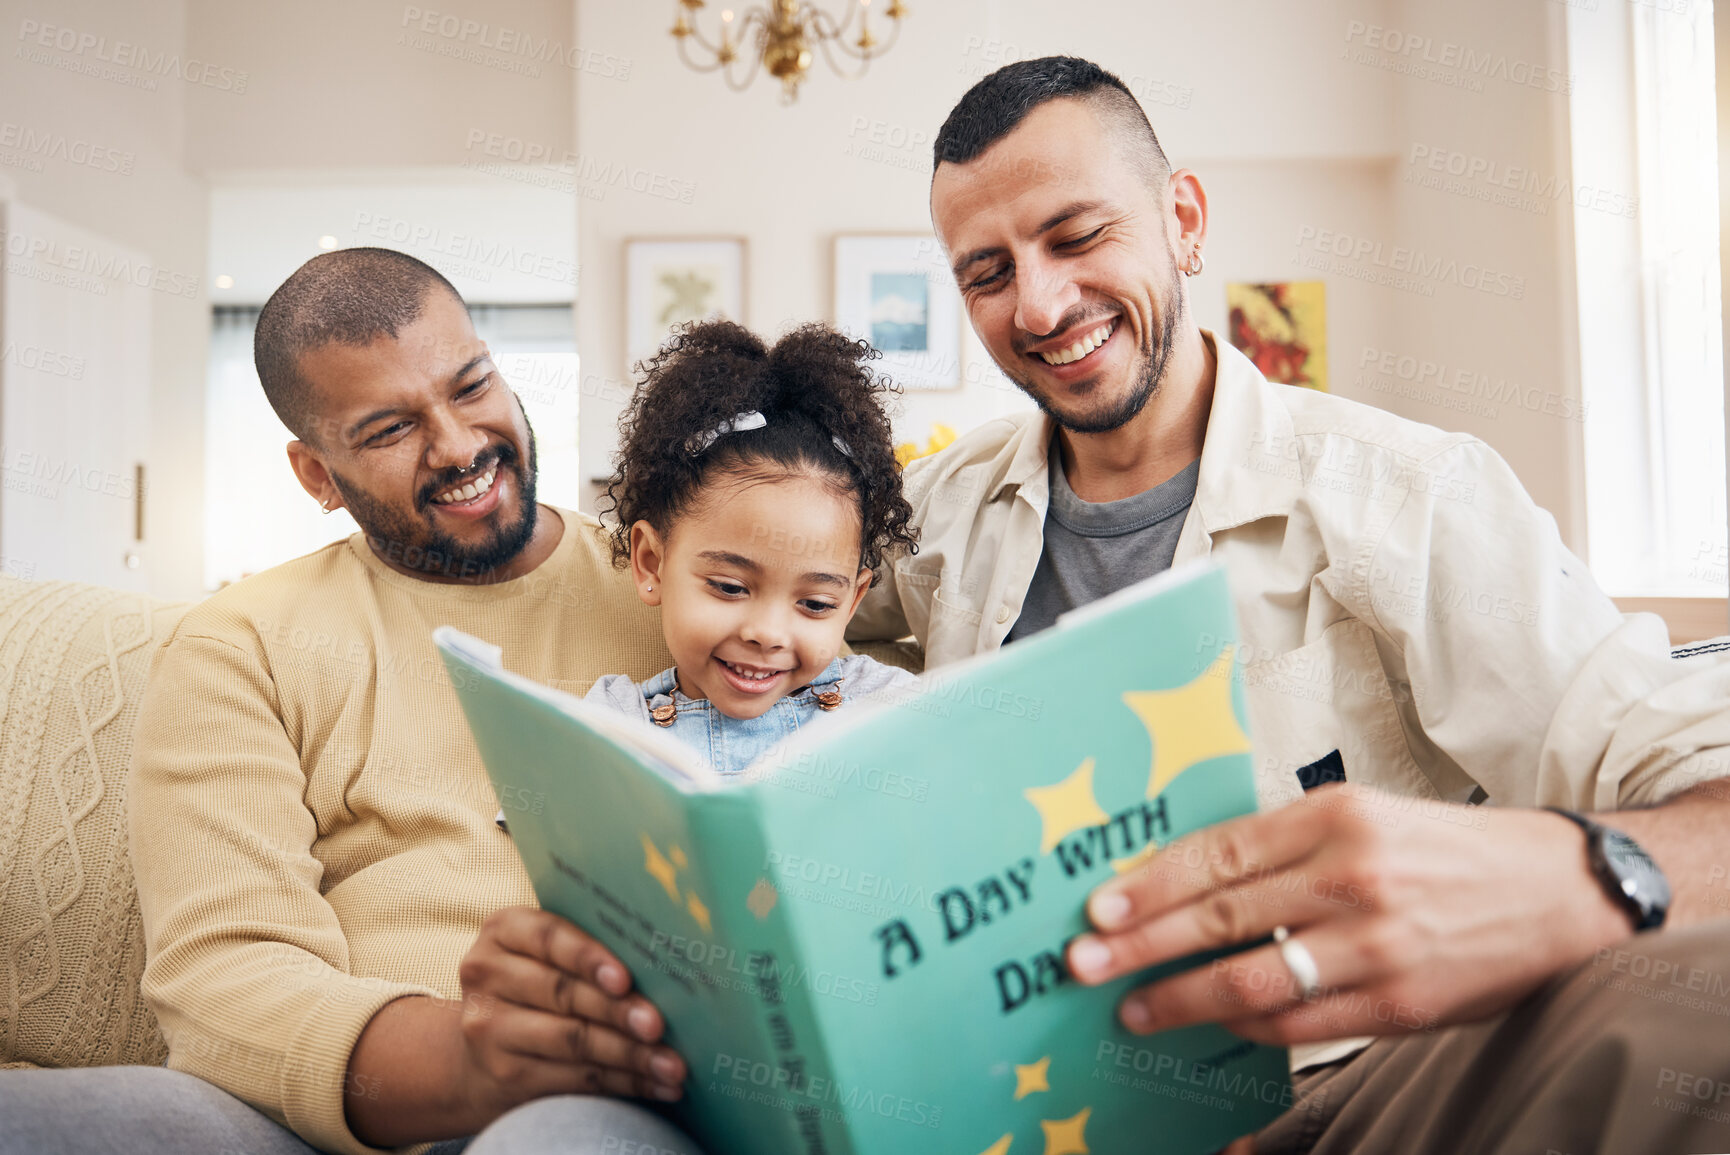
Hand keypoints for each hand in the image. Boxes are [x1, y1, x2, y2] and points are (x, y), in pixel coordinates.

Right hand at [453, 906, 686, 1119]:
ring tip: (672, 1065)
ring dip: (630, 1056)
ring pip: (571, 1041)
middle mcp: (487, 974)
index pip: (548, 936)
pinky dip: (622, 1083)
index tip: (625, 979)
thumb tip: (664, 964)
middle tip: (659, 1026)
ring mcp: (489, 1029)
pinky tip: (656, 1085)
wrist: (481, 1051)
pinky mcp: (505, 1076)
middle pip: (562, 993)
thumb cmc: (537, 987)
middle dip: (618, 1011)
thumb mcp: (545, 955)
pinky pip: (573, 1080)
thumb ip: (590, 951)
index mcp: (504, 930)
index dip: (588, 957)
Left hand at [1064, 783, 1632, 1045]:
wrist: (1559, 893)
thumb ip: (1283, 845)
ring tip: (1135, 1008)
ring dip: (1182, 997)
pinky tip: (1212, 1020)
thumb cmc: (1445, 851)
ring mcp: (1376, 944)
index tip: (1100, 908)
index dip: (1151, 885)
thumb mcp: (1364, 816)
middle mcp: (1352, 875)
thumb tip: (1187, 881)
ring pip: (1252, 977)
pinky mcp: (1399, 1001)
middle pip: (1221, 915)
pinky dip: (1246, 1024)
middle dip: (1142, 945)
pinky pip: (1300, 1022)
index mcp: (1335, 816)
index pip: (1219, 853)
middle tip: (1084, 964)